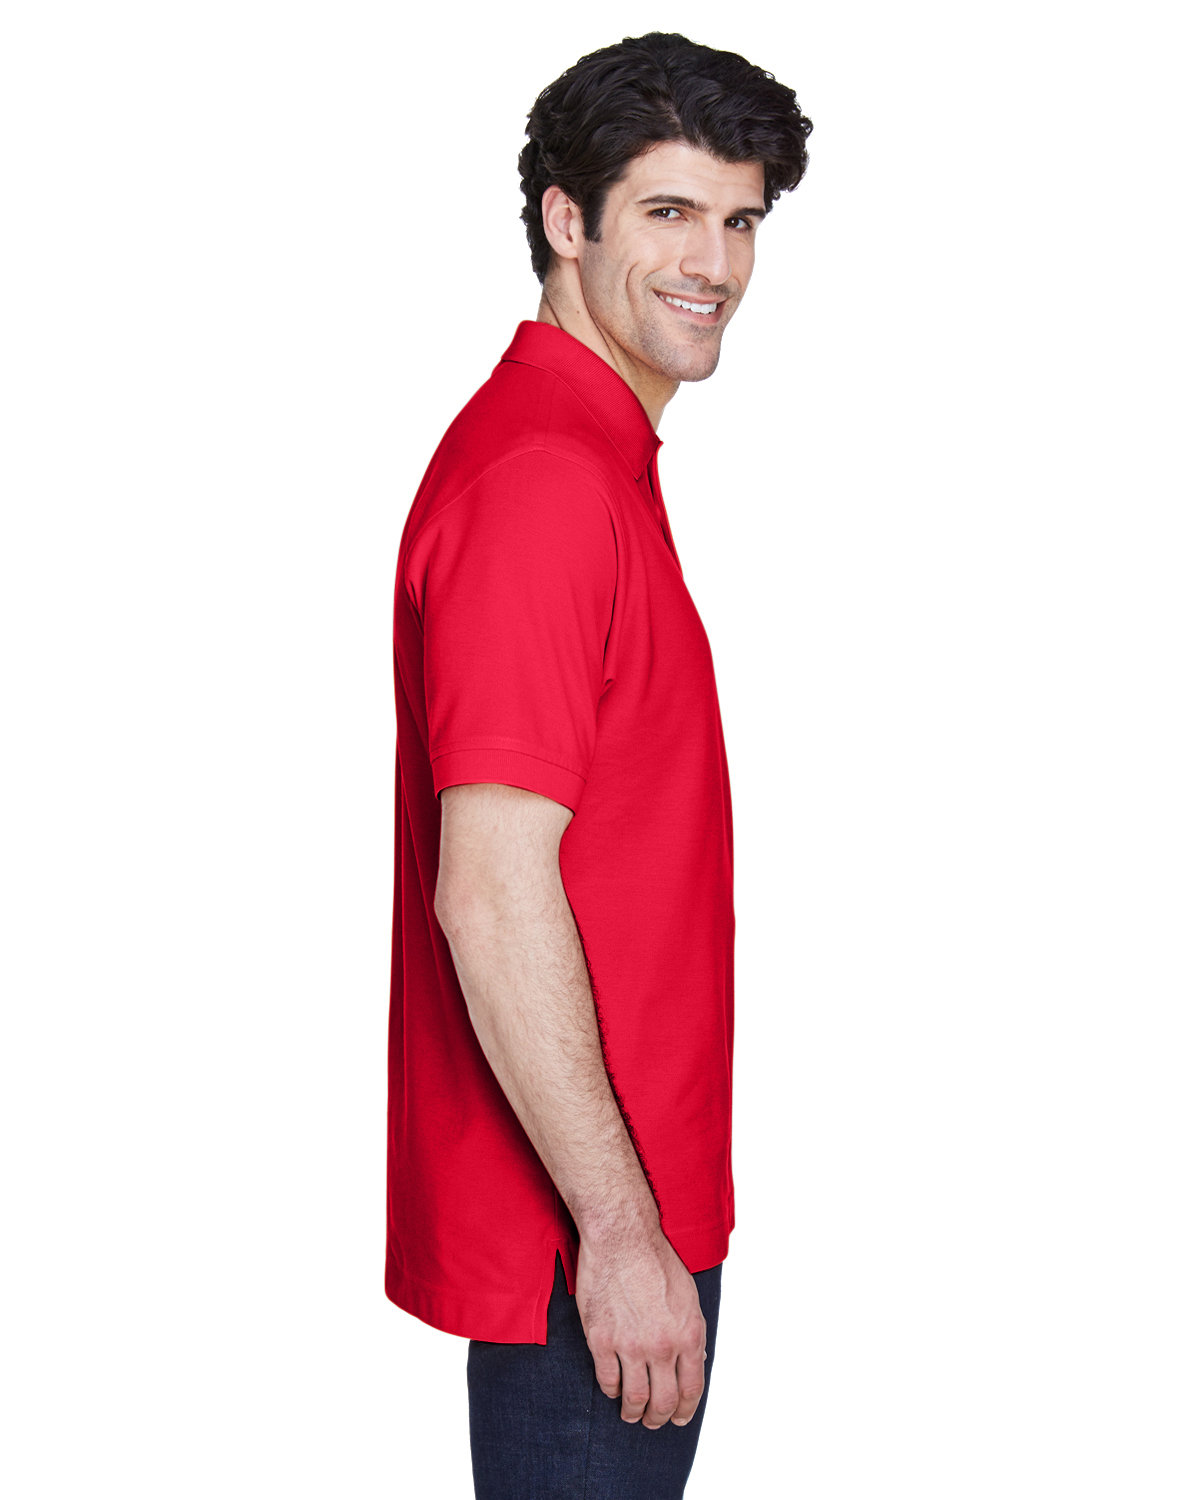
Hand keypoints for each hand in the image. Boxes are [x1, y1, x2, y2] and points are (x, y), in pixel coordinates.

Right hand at [574, 1227, 706, 1429]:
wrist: (622, 1238)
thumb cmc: (656, 1260)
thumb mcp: (688, 1297)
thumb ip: (690, 1333)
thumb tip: (693, 1363)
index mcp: (689, 1334)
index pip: (691, 1389)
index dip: (685, 1411)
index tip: (679, 1419)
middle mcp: (662, 1345)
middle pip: (663, 1400)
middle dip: (659, 1418)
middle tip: (653, 1422)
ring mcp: (630, 1344)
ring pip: (634, 1398)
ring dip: (633, 1412)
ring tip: (630, 1414)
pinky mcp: (601, 1339)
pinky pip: (607, 1379)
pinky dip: (611, 1390)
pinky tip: (613, 1388)